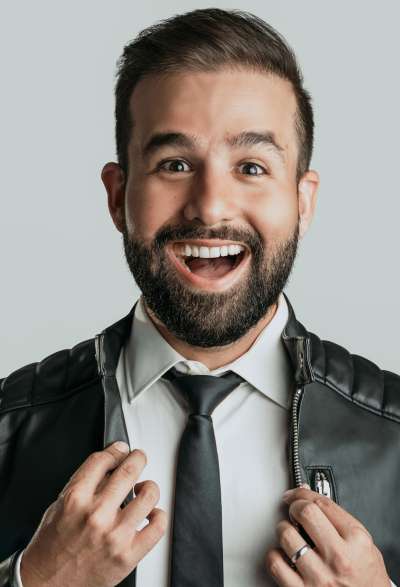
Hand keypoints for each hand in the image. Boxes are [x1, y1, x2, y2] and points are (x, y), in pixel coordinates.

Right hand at [20, 442, 167, 586]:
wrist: (45, 585)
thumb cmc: (50, 548)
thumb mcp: (58, 507)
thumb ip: (82, 485)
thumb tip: (108, 466)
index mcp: (75, 499)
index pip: (103, 461)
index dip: (115, 450)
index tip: (121, 449)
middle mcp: (97, 515)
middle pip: (129, 471)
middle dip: (137, 458)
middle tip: (138, 458)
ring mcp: (115, 535)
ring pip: (148, 494)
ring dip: (149, 486)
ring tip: (143, 489)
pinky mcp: (128, 555)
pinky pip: (157, 526)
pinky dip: (159, 515)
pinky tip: (150, 514)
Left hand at [265, 485, 390, 585]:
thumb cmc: (367, 579)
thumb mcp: (364, 544)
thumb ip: (339, 520)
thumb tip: (309, 496)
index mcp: (355, 540)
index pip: (322, 504)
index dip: (303, 493)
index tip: (296, 494)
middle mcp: (338, 558)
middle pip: (305, 513)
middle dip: (294, 507)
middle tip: (293, 511)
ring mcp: (319, 576)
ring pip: (286, 535)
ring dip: (283, 530)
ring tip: (290, 534)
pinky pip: (276, 564)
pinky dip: (274, 555)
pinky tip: (283, 555)